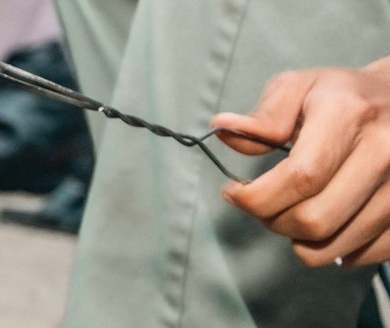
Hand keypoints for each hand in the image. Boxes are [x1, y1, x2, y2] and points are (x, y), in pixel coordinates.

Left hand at [212, 57, 389, 267]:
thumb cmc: (344, 96)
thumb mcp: (300, 87)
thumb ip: (263, 115)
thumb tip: (223, 130)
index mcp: (349, 116)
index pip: (300, 177)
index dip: (256, 197)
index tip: (234, 192)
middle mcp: (384, 153)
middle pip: (315, 219)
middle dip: (273, 221)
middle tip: (264, 205)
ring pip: (336, 245)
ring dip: (300, 239)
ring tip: (292, 212)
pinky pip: (365, 254)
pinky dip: (335, 250)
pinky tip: (326, 224)